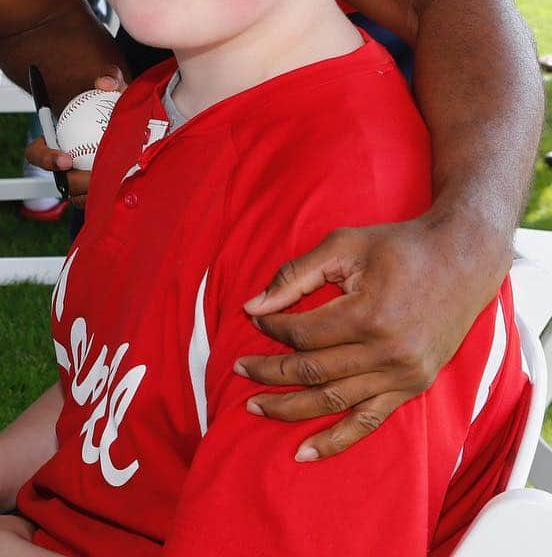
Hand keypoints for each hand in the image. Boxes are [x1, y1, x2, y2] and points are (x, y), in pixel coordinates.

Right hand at [24, 71, 124, 209]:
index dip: (47, 159)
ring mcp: (79, 182)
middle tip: (98, 176)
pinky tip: (129, 186)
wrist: (130, 120)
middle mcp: (63, 166)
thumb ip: (110, 76)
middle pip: (61, 181)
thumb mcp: (113, 85)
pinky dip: (110, 196)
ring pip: (80, 195)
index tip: (67, 158)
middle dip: (77, 182)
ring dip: (96, 192)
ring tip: (118, 182)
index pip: (36, 154)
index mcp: (53, 143)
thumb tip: (105, 83)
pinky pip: (99, 200)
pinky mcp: (97, 193)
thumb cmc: (114, 102)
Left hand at [236, 215, 509, 460]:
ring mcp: (402, 375)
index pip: (303, 334)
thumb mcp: (342, 246)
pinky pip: (368, 422)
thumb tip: (251, 307)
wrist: (460, 260)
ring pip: (334, 401)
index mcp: (368, 315)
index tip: (255, 318)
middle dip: (269, 372)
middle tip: (237, 368)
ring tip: (253, 407)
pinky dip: (335, 440)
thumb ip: (294, 276)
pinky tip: (304, 452)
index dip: (272, 327)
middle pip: (313, 371)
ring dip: (290, 409)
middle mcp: (387, 353)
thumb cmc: (397, 247)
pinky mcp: (412, 387)